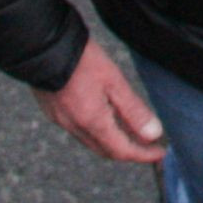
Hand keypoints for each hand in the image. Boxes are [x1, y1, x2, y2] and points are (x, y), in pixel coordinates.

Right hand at [36, 43, 169, 163]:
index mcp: (92, 122)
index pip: (121, 151)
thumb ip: (133, 110)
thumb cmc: (81, 60)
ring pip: (92, 142)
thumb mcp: (114, 81)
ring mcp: (61, 121)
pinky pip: (79, 131)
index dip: (142, 155)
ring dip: (112, 142)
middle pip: (106, 150)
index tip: (159, 154)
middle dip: (129, 152)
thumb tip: (153, 133)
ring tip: (132, 131)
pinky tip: (107, 118)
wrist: (43, 47)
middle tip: (149, 146)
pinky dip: (97, 131)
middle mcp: (74, 128)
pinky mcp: (54, 112)